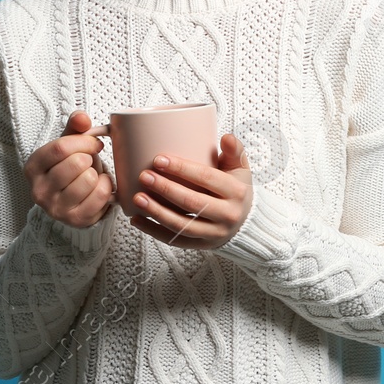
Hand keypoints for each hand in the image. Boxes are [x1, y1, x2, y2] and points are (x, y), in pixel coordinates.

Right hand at [24, 110, 115, 229]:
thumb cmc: (69, 166)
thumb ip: (75, 126)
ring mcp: (56, 209)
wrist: (71, 199)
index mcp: (32, 168)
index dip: (84, 141)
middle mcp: (39, 191)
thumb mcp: (67, 144)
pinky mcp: (75, 220)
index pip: (60, 148)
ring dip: (97, 173)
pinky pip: (101, 194)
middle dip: (90, 158)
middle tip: (90, 162)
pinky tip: (99, 186)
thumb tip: (82, 117)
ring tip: (91, 175)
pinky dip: (106, 186)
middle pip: (76, 163)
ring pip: (89, 179)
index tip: (94, 143)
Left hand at [129, 133, 253, 249]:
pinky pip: (175, 240)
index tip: (158, 160)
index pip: (207, 178)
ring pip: (182, 225)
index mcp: (236, 191)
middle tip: (144, 176)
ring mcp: (215, 233)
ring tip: (138, 198)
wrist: (246, 222)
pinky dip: (154, 231)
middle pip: (192, 202)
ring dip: (157, 212)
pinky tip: (137, 219)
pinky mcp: (202, 246)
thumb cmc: (236, 189)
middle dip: (165, 188)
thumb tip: (226, 137)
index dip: (182, 168)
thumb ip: (234, 151)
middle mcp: (228, 214)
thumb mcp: (240, 169)